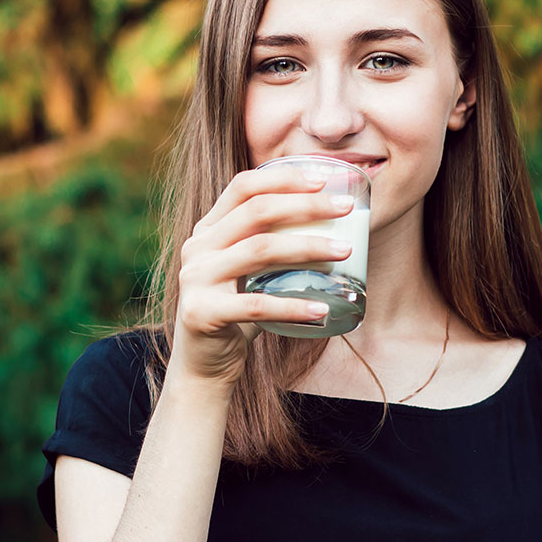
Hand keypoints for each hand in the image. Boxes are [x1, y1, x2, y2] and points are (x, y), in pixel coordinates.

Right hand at [167, 165, 353, 392]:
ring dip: (308, 247)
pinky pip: (256, 305)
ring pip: (260, 250)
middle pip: (257, 212)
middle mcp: (197, 247)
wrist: (204, 364)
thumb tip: (335, 225)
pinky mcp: (202, 313)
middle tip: (345, 209)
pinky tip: (322, 309)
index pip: (243, 186)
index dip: (283, 178)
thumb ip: (274, 245)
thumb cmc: (239, 312)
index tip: (324, 179)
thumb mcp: (250, 271)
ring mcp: (196, 279)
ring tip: (344, 250)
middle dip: (306, 205)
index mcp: (208, 229)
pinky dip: (293, 307)